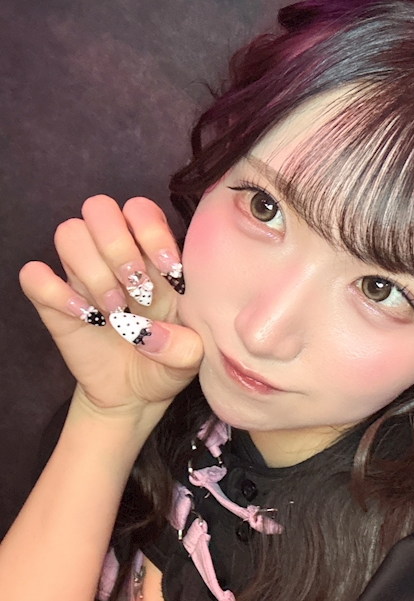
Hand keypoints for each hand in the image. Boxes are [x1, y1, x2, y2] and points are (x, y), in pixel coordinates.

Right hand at [19, 195, 202, 421]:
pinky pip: (34, 275)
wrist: (133, 393)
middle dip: (119, 245)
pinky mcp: (53, 301)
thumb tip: (150, 334)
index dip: (152, 232)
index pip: (140, 209)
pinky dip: (57, 292)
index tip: (171, 274)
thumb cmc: (167, 360)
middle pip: (99, 207)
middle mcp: (113, 255)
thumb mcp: (192, 357)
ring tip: (116, 310)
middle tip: (139, 289)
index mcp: (151, 252)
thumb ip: (185, 345)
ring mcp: (80, 274)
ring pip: (68, 232)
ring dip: (94, 271)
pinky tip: (85, 316)